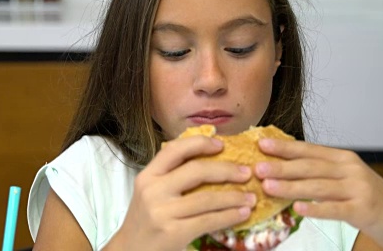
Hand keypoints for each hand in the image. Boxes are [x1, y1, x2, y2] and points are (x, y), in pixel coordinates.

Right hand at [105, 136, 255, 250]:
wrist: (131, 250)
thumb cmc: (146, 219)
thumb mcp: (150, 192)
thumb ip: (171, 175)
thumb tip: (209, 157)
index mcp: (148, 176)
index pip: (174, 150)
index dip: (199, 143)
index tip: (221, 144)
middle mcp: (153, 190)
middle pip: (196, 171)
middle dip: (226, 170)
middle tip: (246, 172)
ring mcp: (163, 212)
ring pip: (207, 198)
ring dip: (234, 197)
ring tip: (251, 197)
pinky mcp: (174, 232)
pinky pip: (209, 221)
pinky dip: (229, 216)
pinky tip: (242, 214)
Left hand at [255, 138, 382, 250]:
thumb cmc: (366, 196)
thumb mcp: (344, 177)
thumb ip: (318, 172)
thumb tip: (280, 168)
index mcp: (343, 158)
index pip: (309, 150)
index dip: (284, 147)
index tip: (261, 144)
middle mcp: (350, 169)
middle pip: (310, 167)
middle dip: (282, 166)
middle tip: (257, 167)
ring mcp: (358, 189)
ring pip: (318, 186)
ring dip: (291, 186)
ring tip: (268, 186)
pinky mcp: (363, 210)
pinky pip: (335, 209)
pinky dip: (316, 208)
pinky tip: (298, 208)